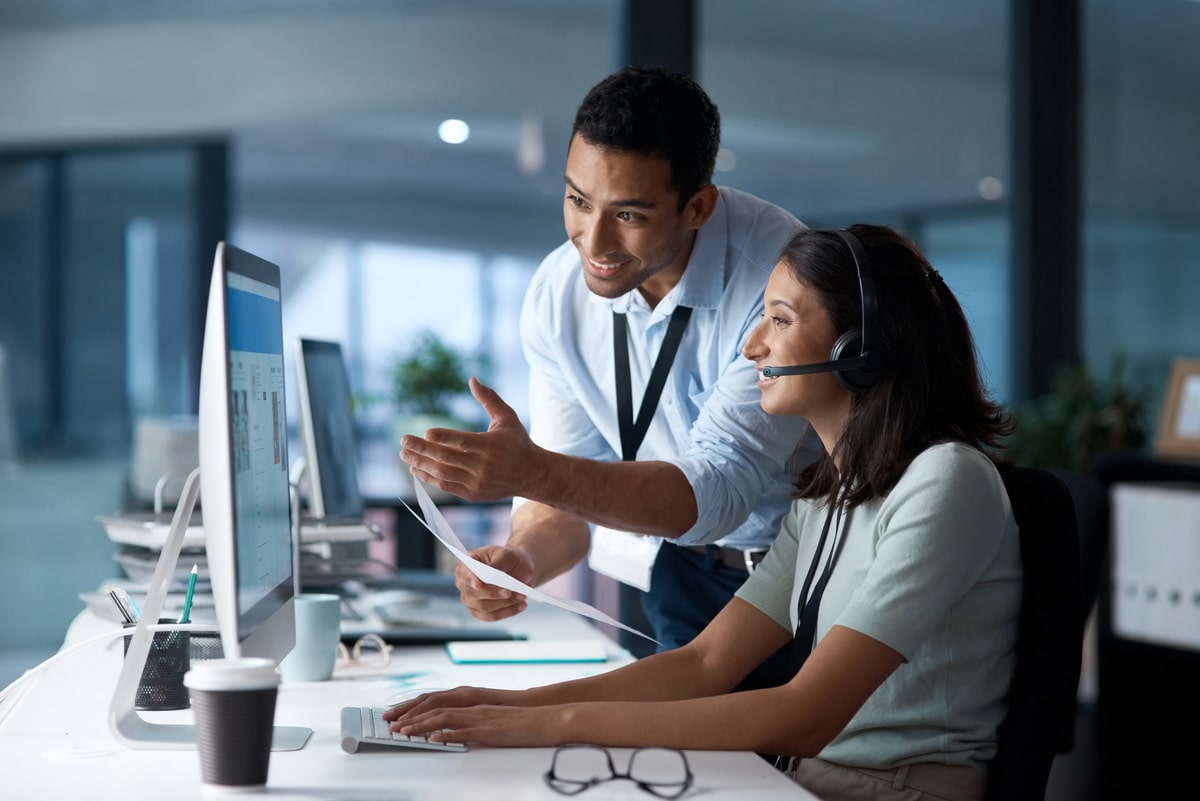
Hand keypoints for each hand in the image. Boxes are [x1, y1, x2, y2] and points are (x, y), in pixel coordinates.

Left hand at [383, 687, 563, 747]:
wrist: (548, 717)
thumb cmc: (522, 719)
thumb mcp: (492, 716)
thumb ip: (472, 719)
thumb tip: (451, 728)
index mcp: (472, 700)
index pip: (436, 699)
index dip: (413, 706)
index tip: (395, 713)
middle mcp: (473, 704)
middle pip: (434, 705)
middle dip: (409, 713)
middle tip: (388, 722)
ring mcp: (481, 716)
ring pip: (443, 717)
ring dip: (420, 724)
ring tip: (402, 732)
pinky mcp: (490, 730)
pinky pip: (464, 731)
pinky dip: (446, 734)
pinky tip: (433, 739)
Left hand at [399, 378, 543, 500]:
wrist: (532, 474)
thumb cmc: (518, 442)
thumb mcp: (507, 418)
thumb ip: (489, 399)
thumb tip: (472, 379)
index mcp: (490, 446)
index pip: (462, 442)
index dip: (443, 437)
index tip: (426, 431)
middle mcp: (482, 466)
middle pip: (446, 458)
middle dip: (422, 449)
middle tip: (403, 441)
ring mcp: (476, 482)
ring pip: (443, 473)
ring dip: (421, 464)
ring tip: (404, 454)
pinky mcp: (472, 493)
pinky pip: (446, 486)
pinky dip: (429, 478)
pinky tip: (416, 468)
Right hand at [454, 545, 533, 620]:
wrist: (520, 568)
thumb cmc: (510, 558)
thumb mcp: (506, 554)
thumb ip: (497, 563)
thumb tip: (492, 574)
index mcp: (466, 564)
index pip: (463, 573)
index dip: (470, 579)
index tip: (479, 584)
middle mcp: (464, 583)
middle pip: (472, 594)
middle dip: (492, 594)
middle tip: (509, 592)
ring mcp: (471, 599)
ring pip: (484, 607)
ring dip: (504, 604)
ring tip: (522, 597)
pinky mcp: (481, 611)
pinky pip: (492, 616)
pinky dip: (508, 612)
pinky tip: (521, 606)